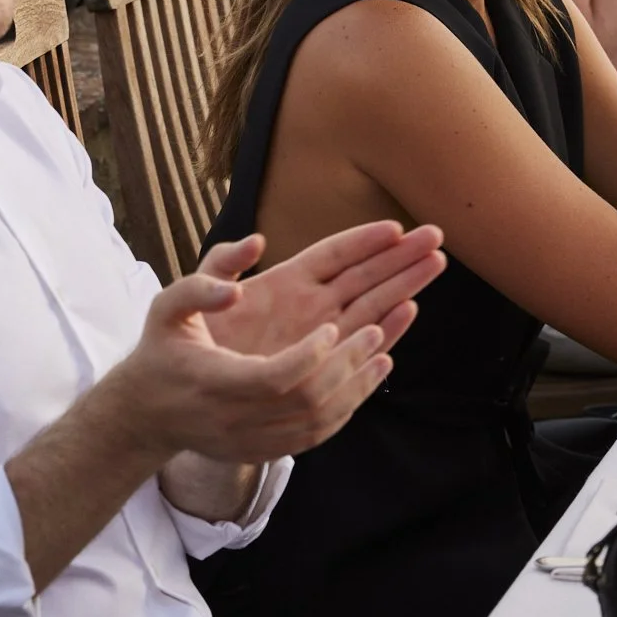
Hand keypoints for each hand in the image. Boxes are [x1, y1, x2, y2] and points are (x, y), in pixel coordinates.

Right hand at [121, 227, 441, 463]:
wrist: (146, 415)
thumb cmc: (161, 352)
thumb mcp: (166, 309)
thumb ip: (201, 282)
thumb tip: (250, 252)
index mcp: (214, 381)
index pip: (272, 379)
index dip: (308, 358)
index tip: (330, 328)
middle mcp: (237, 418)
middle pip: (306, 402)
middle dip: (346, 365)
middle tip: (375, 330)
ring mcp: (254, 440)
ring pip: (318, 423)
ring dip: (355, 387)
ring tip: (383, 351)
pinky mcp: (267, 450)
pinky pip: (317, 435)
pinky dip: (349, 407)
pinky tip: (370, 376)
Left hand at [198, 222, 445, 359]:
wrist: (181, 389)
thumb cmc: (185, 336)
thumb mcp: (190, 294)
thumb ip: (220, 265)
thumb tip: (254, 242)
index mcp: (285, 280)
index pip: (334, 253)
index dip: (363, 240)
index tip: (395, 228)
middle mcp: (309, 304)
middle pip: (364, 274)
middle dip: (399, 256)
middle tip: (436, 237)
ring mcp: (320, 333)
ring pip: (371, 304)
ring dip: (403, 285)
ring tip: (435, 264)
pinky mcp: (321, 362)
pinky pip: (359, 343)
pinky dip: (385, 329)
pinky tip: (409, 312)